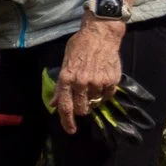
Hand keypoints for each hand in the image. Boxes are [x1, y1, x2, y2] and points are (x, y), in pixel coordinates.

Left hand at [50, 19, 125, 134]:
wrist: (100, 35)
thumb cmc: (79, 46)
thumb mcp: (65, 63)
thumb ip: (60, 86)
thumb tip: (54, 104)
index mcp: (66, 79)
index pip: (65, 107)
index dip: (67, 122)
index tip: (71, 130)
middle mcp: (81, 83)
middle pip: (81, 109)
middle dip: (82, 109)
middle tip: (83, 100)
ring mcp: (97, 83)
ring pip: (95, 103)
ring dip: (94, 98)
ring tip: (93, 83)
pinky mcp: (111, 81)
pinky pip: (108, 96)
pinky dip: (105, 92)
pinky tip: (103, 80)